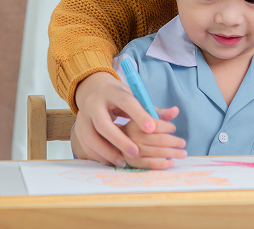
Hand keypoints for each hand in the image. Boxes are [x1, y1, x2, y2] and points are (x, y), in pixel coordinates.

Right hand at [71, 72, 185, 167]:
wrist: (95, 91)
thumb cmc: (120, 97)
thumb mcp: (135, 97)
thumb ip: (153, 108)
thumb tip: (174, 113)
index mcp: (112, 92)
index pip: (126, 102)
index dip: (139, 115)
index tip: (152, 128)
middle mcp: (95, 103)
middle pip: (103, 123)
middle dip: (119, 139)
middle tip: (136, 151)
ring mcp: (83, 116)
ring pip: (91, 137)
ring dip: (107, 151)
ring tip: (123, 161)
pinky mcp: (78, 128)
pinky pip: (86, 145)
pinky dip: (98, 155)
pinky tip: (112, 161)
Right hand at [121, 114, 187, 168]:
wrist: (115, 139)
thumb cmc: (135, 126)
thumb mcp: (145, 116)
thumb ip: (162, 113)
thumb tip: (176, 111)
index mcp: (136, 123)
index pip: (158, 125)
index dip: (169, 127)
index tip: (173, 128)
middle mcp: (133, 137)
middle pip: (160, 140)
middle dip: (175, 142)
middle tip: (183, 143)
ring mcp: (133, 150)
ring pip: (158, 152)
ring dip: (173, 153)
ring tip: (183, 153)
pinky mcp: (133, 162)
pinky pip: (151, 164)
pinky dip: (163, 164)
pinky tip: (171, 162)